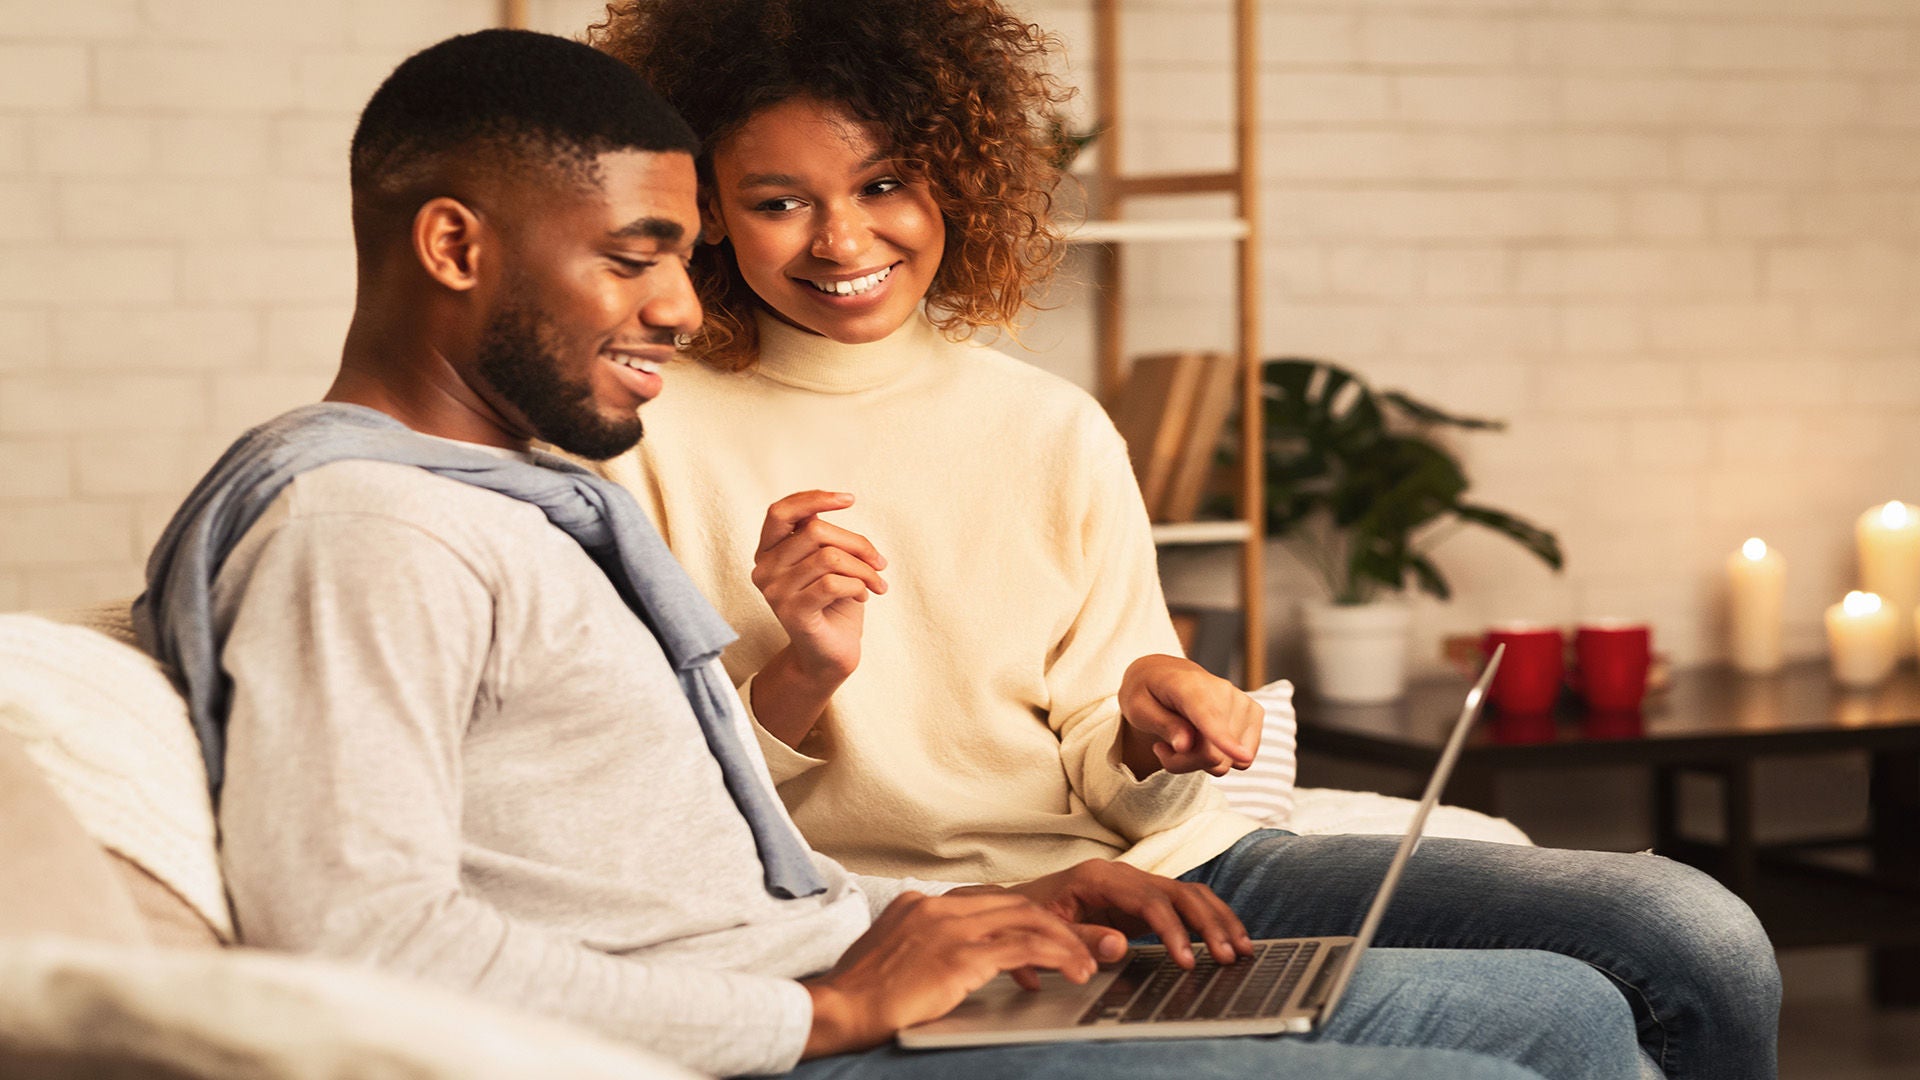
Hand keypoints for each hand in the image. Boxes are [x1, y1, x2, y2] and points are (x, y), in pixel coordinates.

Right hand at [751, 490, 886, 682]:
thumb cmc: (834, 603)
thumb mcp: (828, 561)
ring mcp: (774, 591)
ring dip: (864, 569)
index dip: (814, 498)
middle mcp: (764, 568)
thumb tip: (832, 501)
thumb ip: (821, 535)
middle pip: (816, 531)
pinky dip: (858, 586)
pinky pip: (833, 583)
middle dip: (857, 544)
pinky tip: (863, 596)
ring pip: (830, 557)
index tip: (850, 499)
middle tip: (879, 563)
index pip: (781, 511)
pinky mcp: (792, 612)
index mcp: (769, 551)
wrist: (831, 654)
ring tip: (876, 583)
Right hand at [801, 891, 1101, 1057]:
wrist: (838, 1008)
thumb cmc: (859, 995)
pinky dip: (1056, 955)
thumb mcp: (890, 954)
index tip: (1048, 936)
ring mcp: (948, 928)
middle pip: (1014, 903)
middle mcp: (936, 906)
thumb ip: (921, 945)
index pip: (987, 900)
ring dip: (1065, 940)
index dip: (1024, 918)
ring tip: (1088, 962)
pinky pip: (1023, 947)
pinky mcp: (959, 956)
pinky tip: (1074, 971)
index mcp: (918, 903)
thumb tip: (949, 959)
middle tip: (1085, 945)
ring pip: (1027, 919)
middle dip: (1056, 924)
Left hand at [999, 859, 1252, 968]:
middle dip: (1208, 924)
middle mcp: (1124, 875)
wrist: (1019, 904)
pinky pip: (1185, 905)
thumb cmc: (1030, 915)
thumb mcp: (1046, 927)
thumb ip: (1080, 937)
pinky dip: (1210, 920)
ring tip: (1241, 950)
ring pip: (1189, 895)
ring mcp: (1136, 886)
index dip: (1172, 930)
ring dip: (1218, 920)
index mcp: (1099, 877)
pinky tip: (1227, 939)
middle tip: (1228, 957)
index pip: (1149, 900)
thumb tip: (1119, 946)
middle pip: (1179, 892)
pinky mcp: (1143, 901)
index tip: (1186, 960)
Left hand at [1117, 654, 1261, 777]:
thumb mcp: (1137, 709)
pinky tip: (1203, 741)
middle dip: (1183, 762)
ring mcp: (1243, 702)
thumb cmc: (1147, 693)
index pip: (1207, 716)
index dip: (1223, 739)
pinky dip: (1221, 758)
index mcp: (1189, 684)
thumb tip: (1186, 746)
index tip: (1243, 757)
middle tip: (1162, 747)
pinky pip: (1241, 761)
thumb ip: (1163, 725)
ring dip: (1199, 761)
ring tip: (1181, 740)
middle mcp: (1223, 690)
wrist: (1164, 674)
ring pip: (1226, 761)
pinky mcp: (1254, 714)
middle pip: (1211, 754)